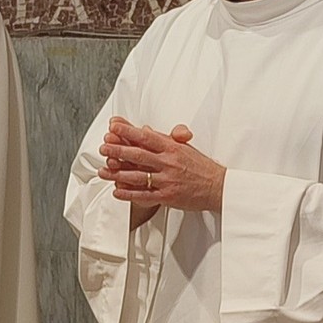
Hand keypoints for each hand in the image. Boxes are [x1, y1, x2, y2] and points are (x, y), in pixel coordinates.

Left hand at [98, 118, 224, 213]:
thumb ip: (163, 139)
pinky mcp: (167, 196)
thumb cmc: (201, 166)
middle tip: (103, 148)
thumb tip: (144, 129)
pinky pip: (144, 195)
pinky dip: (129, 194)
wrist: (219, 187)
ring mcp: (167, 180)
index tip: (113, 126)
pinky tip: (117, 192)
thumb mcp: (184, 147)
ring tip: (103, 171)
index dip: (128, 131)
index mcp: (172, 148)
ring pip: (137, 176)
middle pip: (138, 155)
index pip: (146, 137)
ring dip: (117, 173)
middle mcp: (168, 163)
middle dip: (117, 151)